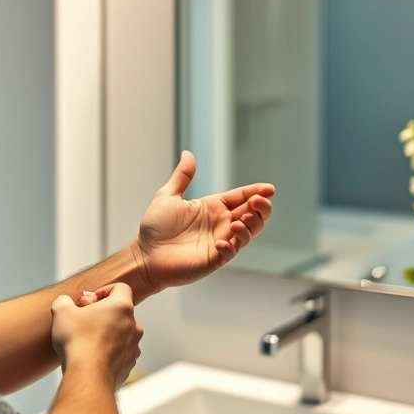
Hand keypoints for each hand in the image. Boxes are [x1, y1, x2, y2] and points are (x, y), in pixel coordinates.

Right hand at [50, 283, 142, 389]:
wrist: (86, 377)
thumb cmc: (77, 342)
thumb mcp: (61, 312)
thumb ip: (64, 300)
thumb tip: (65, 303)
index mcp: (121, 307)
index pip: (121, 288)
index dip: (104, 291)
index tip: (89, 302)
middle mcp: (133, 326)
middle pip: (120, 312)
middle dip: (103, 314)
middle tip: (84, 321)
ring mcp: (133, 347)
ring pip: (121, 333)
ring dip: (107, 334)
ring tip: (86, 341)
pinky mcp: (129, 365)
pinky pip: (120, 353)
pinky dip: (108, 353)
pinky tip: (91, 357)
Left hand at [129, 151, 274, 291]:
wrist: (145, 254)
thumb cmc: (155, 227)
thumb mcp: (167, 196)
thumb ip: (182, 176)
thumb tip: (188, 153)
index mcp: (213, 207)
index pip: (241, 197)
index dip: (257, 192)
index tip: (269, 188)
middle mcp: (220, 224)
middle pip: (253, 215)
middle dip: (261, 208)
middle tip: (258, 202)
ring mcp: (219, 242)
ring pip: (248, 233)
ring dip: (249, 227)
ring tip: (236, 222)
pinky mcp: (214, 259)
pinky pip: (230, 253)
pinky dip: (230, 247)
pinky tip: (220, 243)